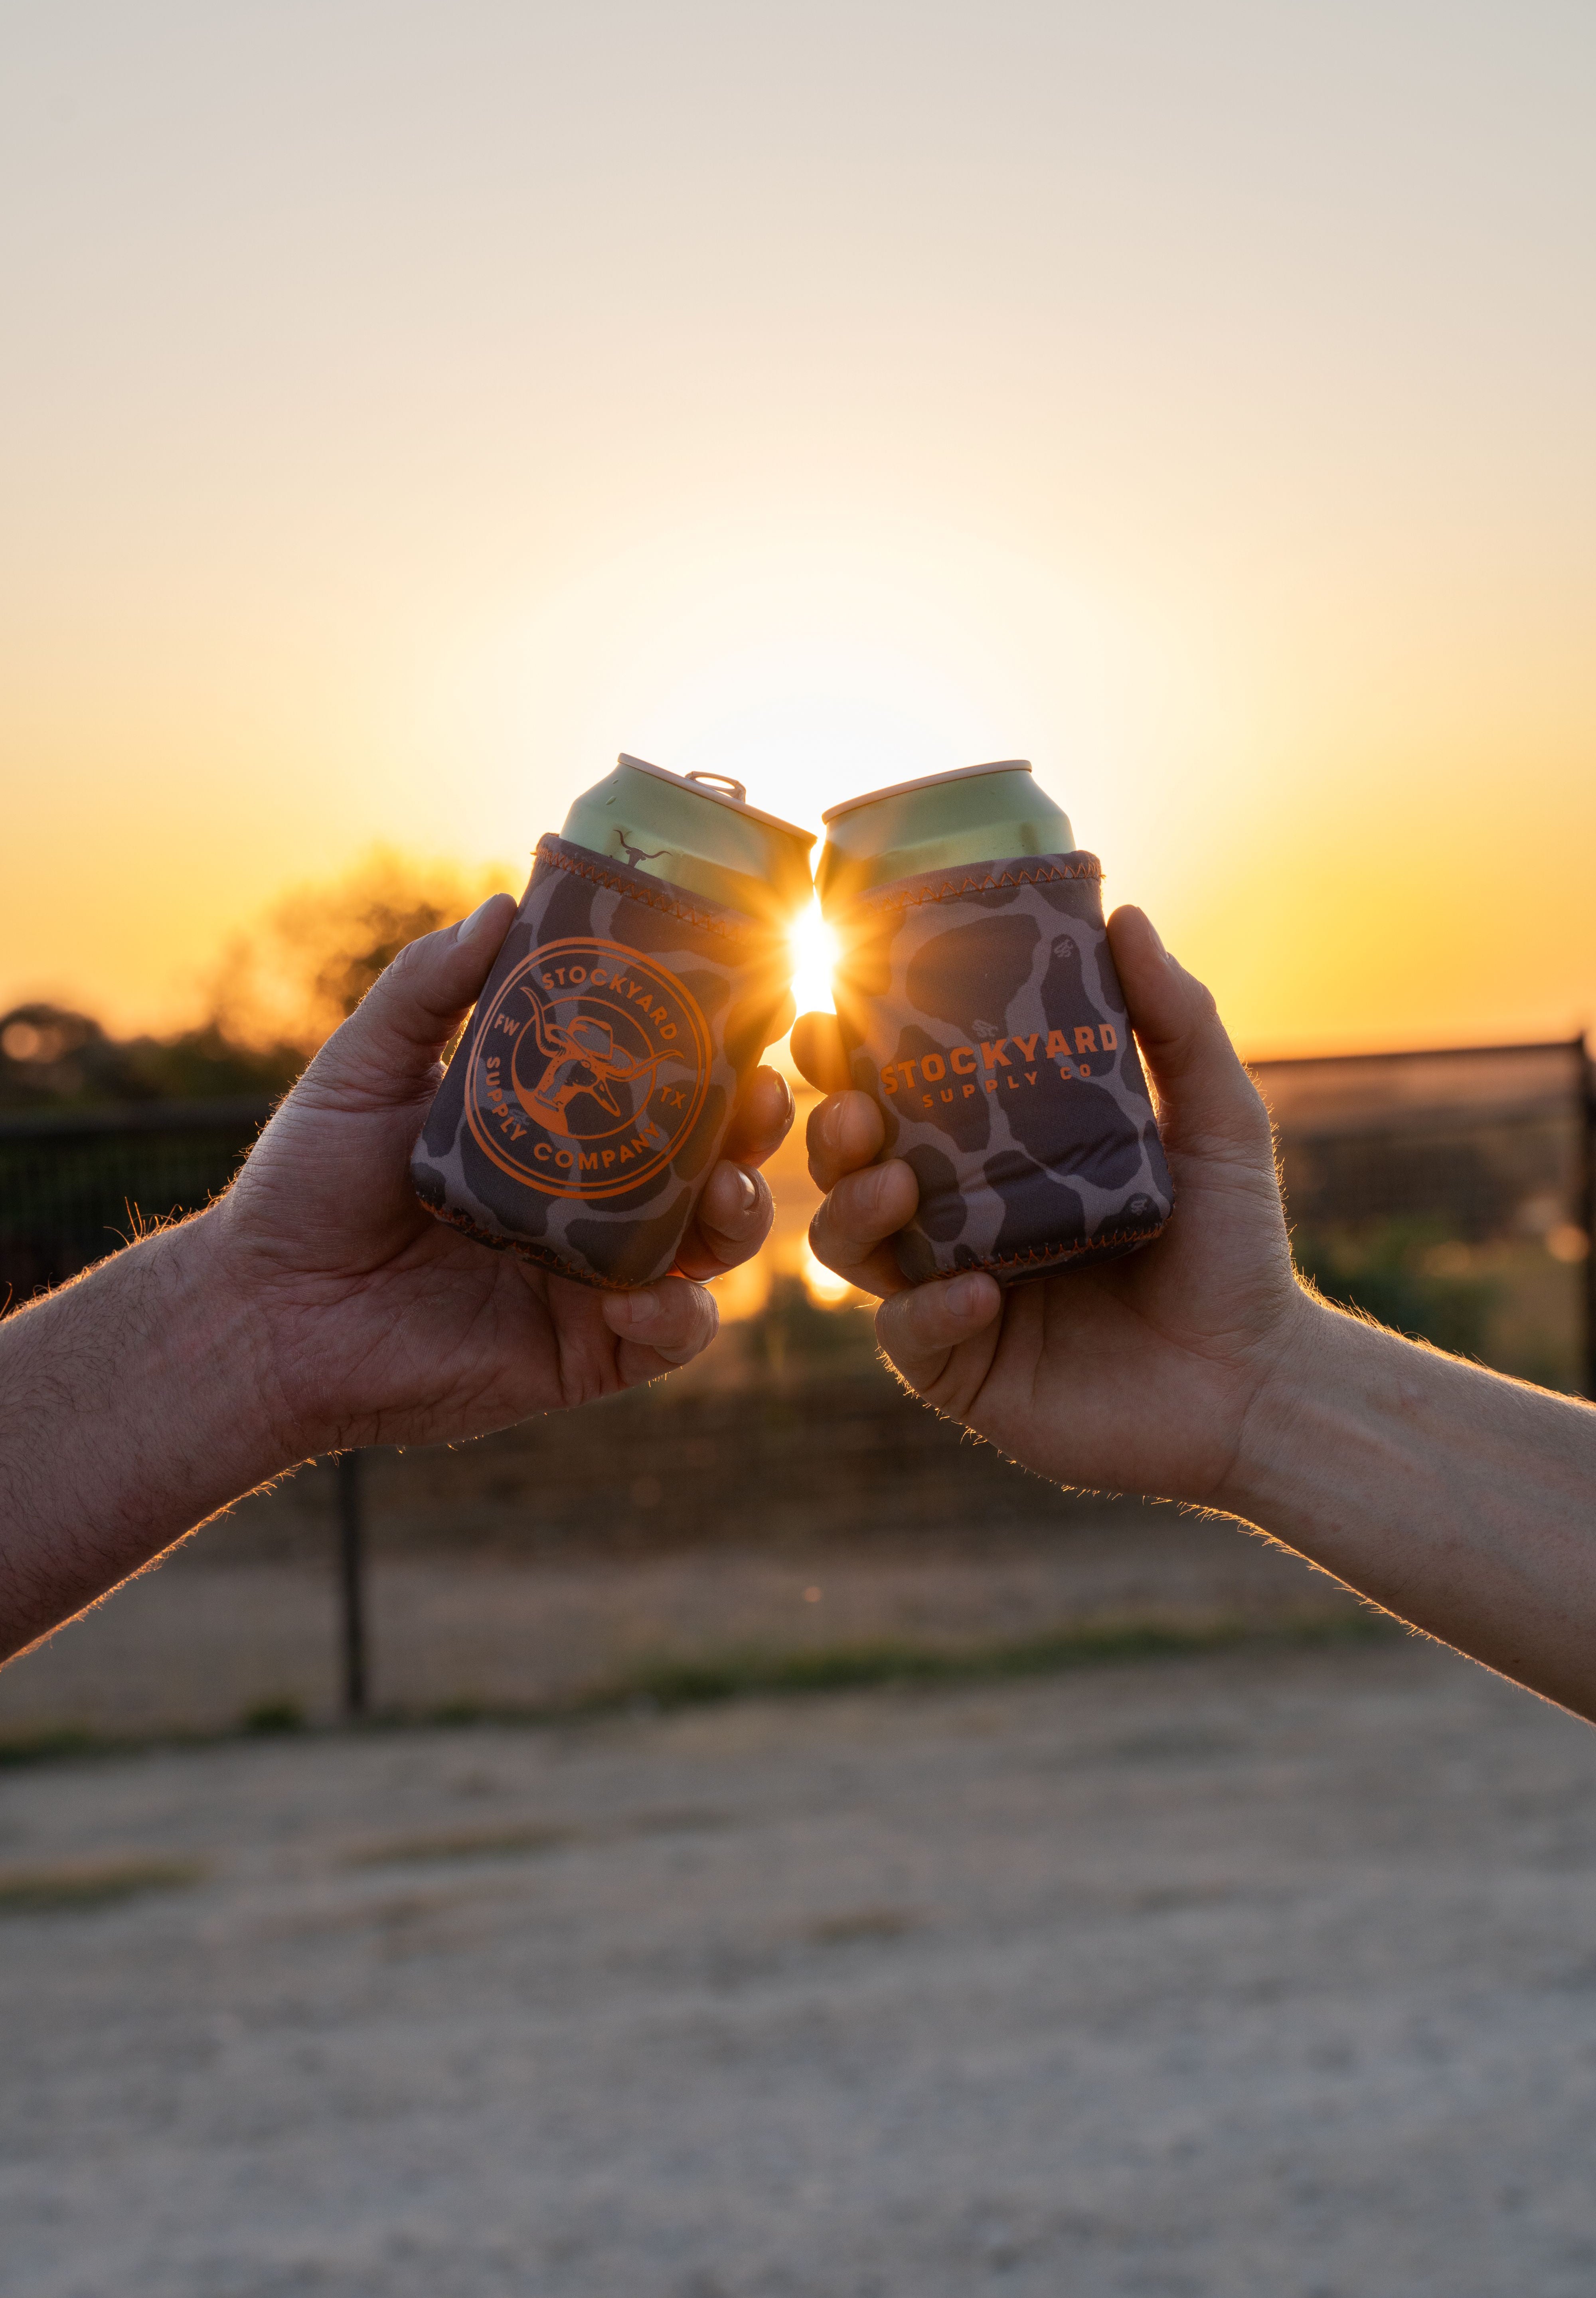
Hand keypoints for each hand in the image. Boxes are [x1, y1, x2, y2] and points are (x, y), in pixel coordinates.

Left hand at [213, 895, 793, 1454]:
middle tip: (758, 1099)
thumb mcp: (364, 1067)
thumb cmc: (304, 1185)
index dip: (717, 1058)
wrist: (260, 1311)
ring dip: (736, 1216)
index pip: (663, 1090)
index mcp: (560, 1133)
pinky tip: (648, 1296)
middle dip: (752, 1133)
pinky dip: (678, 1319)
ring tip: (726, 1190)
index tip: (746, 1018)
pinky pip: (667, 1341)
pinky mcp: (583, 1357)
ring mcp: (593, 1284)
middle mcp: (591, 1205)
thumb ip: (427, 986)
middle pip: (709, 1165)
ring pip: (707, 1250)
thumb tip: (500, 903)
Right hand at [792, 907, 1309, 1509]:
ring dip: (852, 1210)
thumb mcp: (1215, 1120)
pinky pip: (908, 1335)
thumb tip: (1125, 914)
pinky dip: (928, 1310)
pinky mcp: (962, 1372)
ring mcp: (951, 1298)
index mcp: (995, 1159)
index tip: (829, 1023)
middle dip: (829, 1132)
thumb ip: (1177, 1021)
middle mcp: (959, 1224)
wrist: (1260, 1382)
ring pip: (852, 1247)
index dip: (845, 1064)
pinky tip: (978, 1292)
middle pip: (850, 1167)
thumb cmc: (1237, 1250)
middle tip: (849, 1106)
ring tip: (892, 1185)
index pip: (896, 1101)